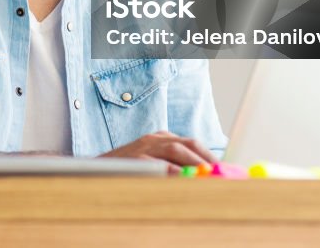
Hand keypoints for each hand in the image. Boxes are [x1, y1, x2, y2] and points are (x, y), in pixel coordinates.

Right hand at [98, 131, 217, 174]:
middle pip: (188, 144)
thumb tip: (202, 181)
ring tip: (209, 176)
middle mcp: (154, 138)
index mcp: (161, 138)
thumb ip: (174, 169)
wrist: (93, 172)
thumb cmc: (127, 172)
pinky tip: (184, 179)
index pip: (192, 143)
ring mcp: (144, 146)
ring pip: (176, 150)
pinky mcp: (134, 158)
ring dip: (195, 163)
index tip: (226, 170)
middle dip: (207, 159)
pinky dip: (173, 171)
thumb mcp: (151, 165)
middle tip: (222, 175)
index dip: (210, 156)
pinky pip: (158, 163)